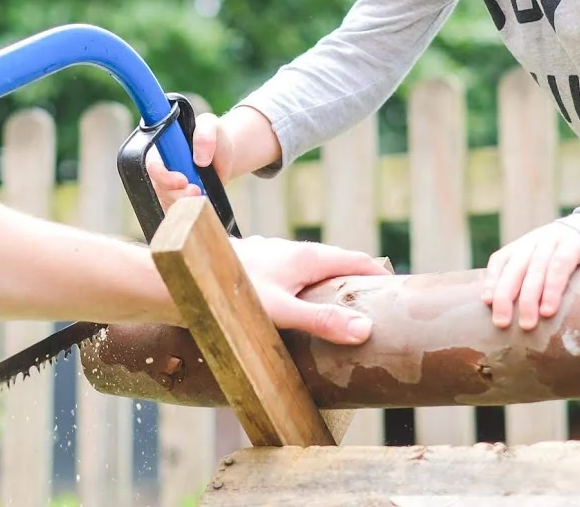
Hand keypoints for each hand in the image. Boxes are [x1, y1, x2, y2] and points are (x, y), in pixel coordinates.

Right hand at [145, 110, 229, 211]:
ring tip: (201, 195)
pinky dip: (188, 211)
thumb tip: (200, 160)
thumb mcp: (211, 127)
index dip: (163, 176)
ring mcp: (168, 187)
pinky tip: (199, 204)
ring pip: (167, 203)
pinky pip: (177, 212)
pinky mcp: (178, 200)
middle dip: (175, 194)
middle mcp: (161, 169)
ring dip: (184, 203)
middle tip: (196, 190)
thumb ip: (204, 136)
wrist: (224, 154)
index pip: (151, 166)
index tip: (182, 180)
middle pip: (157, 189)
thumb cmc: (214, 137)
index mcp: (161, 149)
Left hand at [232, 235, 387, 343]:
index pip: (354, 260)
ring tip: (337, 306)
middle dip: (354, 279)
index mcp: (304, 256)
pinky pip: (289, 273)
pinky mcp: (254, 264)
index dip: (377, 273)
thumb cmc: (229, 294)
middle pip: (333, 261)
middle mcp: (289, 250)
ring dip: (326, 282)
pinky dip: (303, 285)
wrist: (182, 276)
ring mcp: (270, 255)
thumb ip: (322, 321)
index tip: (397, 287)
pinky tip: (294, 303)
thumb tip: (365, 329)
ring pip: (308, 267)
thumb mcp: (282, 312)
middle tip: (372, 302)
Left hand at [482, 221, 579, 331]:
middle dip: (505, 297)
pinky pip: (559, 268)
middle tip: (502, 322)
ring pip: (535, 270)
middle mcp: (532, 242)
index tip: (487, 301)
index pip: (499, 260)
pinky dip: (552, 289)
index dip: (492, 280)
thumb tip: (510, 315)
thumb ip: (525, 280)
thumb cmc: (559, 256)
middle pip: (514, 269)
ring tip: (527, 323)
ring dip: (529, 299)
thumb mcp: (538, 261)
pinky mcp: (572, 245)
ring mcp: (551, 242)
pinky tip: (548, 309)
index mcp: (520, 246)